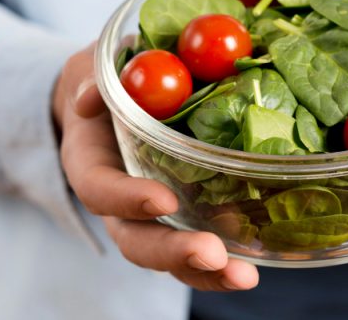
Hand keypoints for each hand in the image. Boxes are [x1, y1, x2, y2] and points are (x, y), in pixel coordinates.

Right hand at [52, 43, 258, 290]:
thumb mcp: (94, 69)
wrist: (115, 102)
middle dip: (173, 252)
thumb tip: (90, 100)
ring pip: (170, 256)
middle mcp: (118, 201)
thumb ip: (92, 81)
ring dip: (206, 273)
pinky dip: (226, 260)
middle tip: (212, 255)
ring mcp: (150, 217)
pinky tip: (258, 265)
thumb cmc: (109, 81)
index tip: (164, 201)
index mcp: (90, 162)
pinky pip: (199, 244)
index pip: (98, 188)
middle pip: (136, 240)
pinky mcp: (183, 217)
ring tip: (244, 277)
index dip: (127, 198)